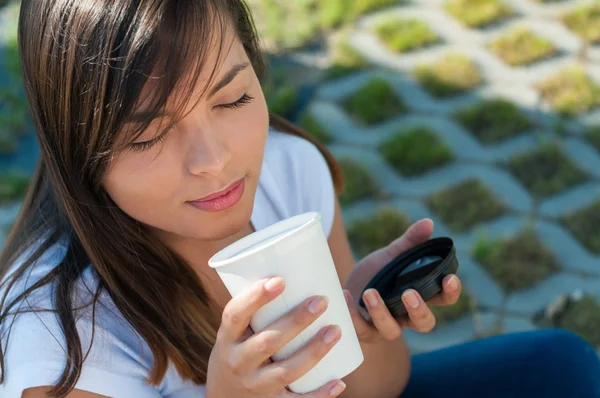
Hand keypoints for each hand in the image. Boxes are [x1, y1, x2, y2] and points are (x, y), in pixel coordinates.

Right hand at [206, 277, 346, 397]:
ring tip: (336, 330)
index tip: (280, 280)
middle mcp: (238, 363)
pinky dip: (320, 395)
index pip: (234, 315)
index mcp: (227, 338)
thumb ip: (259, 306)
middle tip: (321, 300)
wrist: (225, 397)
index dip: (255, 297)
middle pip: (267, 342)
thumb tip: (296, 265)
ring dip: (313, 351)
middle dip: (296, 321)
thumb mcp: (236, 330)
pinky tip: (340, 382)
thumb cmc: (239, 348)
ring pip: (286, 371)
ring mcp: (255, 386)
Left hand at [342, 219, 461, 343]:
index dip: (450, 292)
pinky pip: (360, 328)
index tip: (449, 279)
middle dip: (419, 310)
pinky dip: (352, 313)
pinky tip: (346, 294)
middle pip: (424, 323)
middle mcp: (406, 316)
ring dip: (381, 312)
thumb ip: (410, 242)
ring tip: (370, 292)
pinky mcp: (363, 330)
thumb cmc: (377, 273)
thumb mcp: (392, 255)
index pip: (443, 299)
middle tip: (409, 294)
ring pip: (391, 330)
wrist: (348, 284)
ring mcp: (385, 326)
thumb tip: (428, 223)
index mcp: (420, 296)